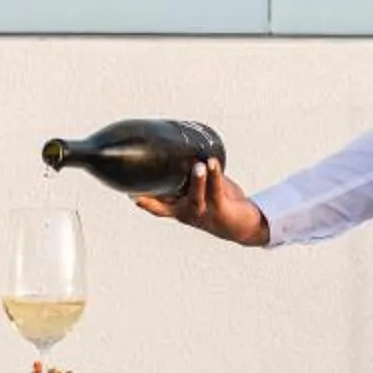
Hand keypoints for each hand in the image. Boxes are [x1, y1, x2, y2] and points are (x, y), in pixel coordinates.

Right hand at [136, 158, 270, 246]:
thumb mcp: (199, 189)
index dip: (143, 202)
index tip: (129, 192)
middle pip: (168, 208)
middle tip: (146, 189)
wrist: (243, 225)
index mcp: (178, 210)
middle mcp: (187, 214)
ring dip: (197, 181)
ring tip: (198, 165)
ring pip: (196, 197)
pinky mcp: (220, 210)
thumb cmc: (217, 202)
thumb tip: (179, 147)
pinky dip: (214, 175)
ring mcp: (203, 214)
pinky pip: (216, 190)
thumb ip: (188, 174)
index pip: (157, 208)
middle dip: (156, 198)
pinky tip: (212, 162)